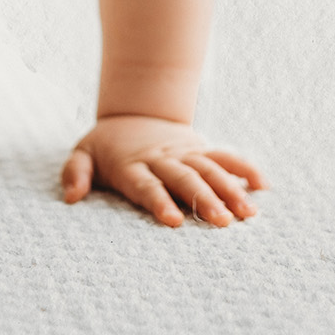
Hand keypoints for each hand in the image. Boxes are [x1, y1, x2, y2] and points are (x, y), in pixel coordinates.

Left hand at [61, 115, 268, 227]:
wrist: (134, 113)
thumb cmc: (106, 146)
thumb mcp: (82, 153)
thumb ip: (75, 172)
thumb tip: (71, 197)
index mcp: (132, 164)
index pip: (146, 185)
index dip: (159, 201)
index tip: (174, 221)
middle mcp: (162, 158)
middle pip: (185, 179)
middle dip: (204, 199)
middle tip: (222, 222)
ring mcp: (184, 152)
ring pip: (210, 169)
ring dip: (230, 189)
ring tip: (247, 213)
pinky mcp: (201, 148)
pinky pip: (225, 156)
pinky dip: (244, 168)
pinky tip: (263, 186)